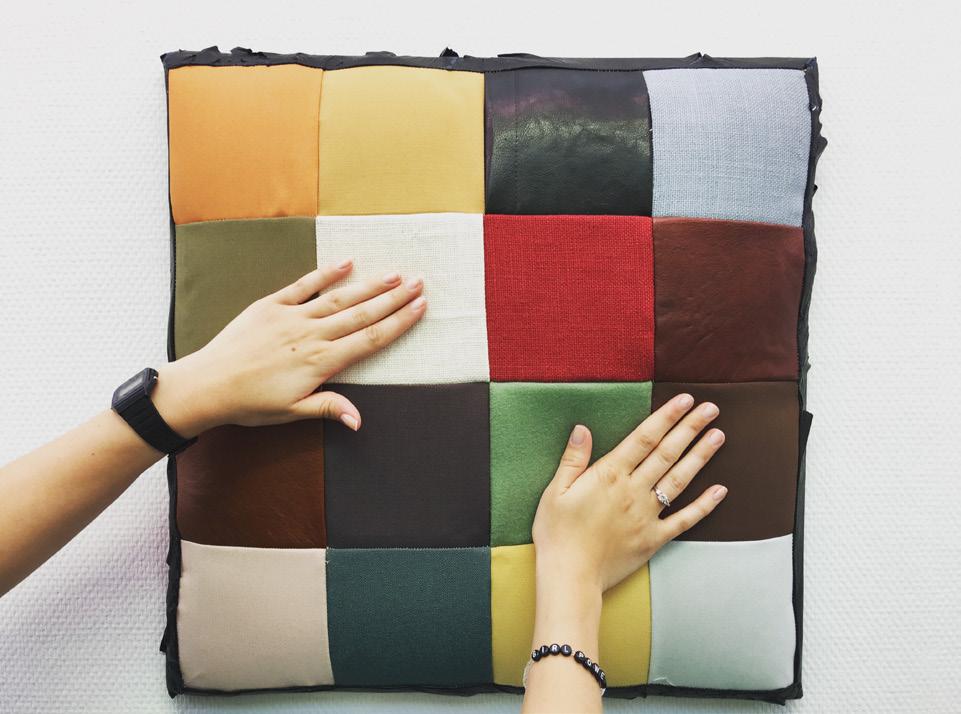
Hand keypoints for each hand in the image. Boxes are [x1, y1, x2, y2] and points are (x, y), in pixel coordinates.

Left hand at [151, 260, 425, 436]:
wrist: (207, 385)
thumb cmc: (250, 404)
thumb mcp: (292, 412)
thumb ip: (328, 408)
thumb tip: (359, 420)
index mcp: (321, 362)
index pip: (370, 338)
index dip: (398, 322)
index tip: (419, 308)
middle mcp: (312, 335)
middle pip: (362, 313)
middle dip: (393, 298)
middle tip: (419, 283)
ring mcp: (292, 317)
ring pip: (339, 297)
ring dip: (369, 285)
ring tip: (393, 274)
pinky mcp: (271, 306)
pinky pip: (303, 285)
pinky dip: (326, 273)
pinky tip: (346, 263)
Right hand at [531, 393, 727, 593]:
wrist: (569, 576)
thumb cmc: (557, 534)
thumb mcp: (555, 491)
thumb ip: (573, 459)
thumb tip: (583, 428)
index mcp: (609, 475)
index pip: (644, 438)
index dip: (666, 416)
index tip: (685, 400)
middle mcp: (633, 491)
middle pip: (667, 453)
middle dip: (690, 428)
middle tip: (710, 408)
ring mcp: (646, 515)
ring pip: (679, 480)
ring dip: (700, 457)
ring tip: (718, 436)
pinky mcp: (654, 538)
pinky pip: (684, 519)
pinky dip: (704, 505)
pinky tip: (720, 490)